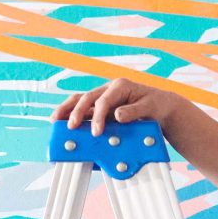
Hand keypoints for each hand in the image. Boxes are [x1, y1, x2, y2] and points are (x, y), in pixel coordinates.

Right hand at [50, 77, 176, 136]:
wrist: (162, 107)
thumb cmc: (157, 105)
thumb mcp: (150, 107)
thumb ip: (134, 111)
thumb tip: (117, 115)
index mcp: (120, 86)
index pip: (103, 101)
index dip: (97, 117)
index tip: (96, 132)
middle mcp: (109, 89)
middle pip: (87, 98)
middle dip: (76, 112)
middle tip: (71, 127)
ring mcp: (104, 97)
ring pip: (81, 100)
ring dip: (67, 109)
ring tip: (55, 120)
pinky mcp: (102, 106)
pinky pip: (84, 108)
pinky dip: (72, 113)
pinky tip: (62, 120)